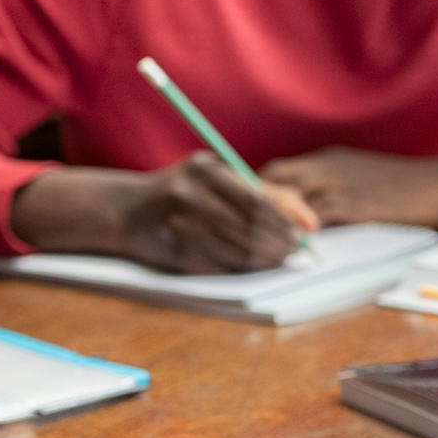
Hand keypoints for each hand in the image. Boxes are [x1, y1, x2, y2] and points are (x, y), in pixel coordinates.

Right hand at [12, 152, 318, 273]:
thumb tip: (311, 223)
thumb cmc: (188, 190)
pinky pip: (215, 264)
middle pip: (246, 227)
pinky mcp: (168, 249)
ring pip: (234, 249)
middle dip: (276, 244)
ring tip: (276, 259)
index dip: (283, 221)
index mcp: (204, 170)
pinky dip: (238, 268)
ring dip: (262, 260)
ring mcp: (175, 222)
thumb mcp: (221, 180)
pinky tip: (250, 265)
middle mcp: (187, 193)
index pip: (255, 200)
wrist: (126, 208)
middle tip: (292, 252)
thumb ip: (266, 195)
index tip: (302, 233)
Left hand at [259, 146, 437, 229]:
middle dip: (257, 203)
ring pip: (283, 196)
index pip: (278, 171)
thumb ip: (340, 195)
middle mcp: (327, 167)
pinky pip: (307, 218)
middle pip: (271, 179)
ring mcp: (337, 184)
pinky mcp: (351, 204)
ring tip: (265, 243)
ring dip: (270, 219)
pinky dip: (294, 232)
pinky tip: (293, 248)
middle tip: (253, 231)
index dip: (261, 192)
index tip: (255, 215)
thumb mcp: (368, 183)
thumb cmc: (413, 190)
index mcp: (331, 160)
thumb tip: (314, 222)